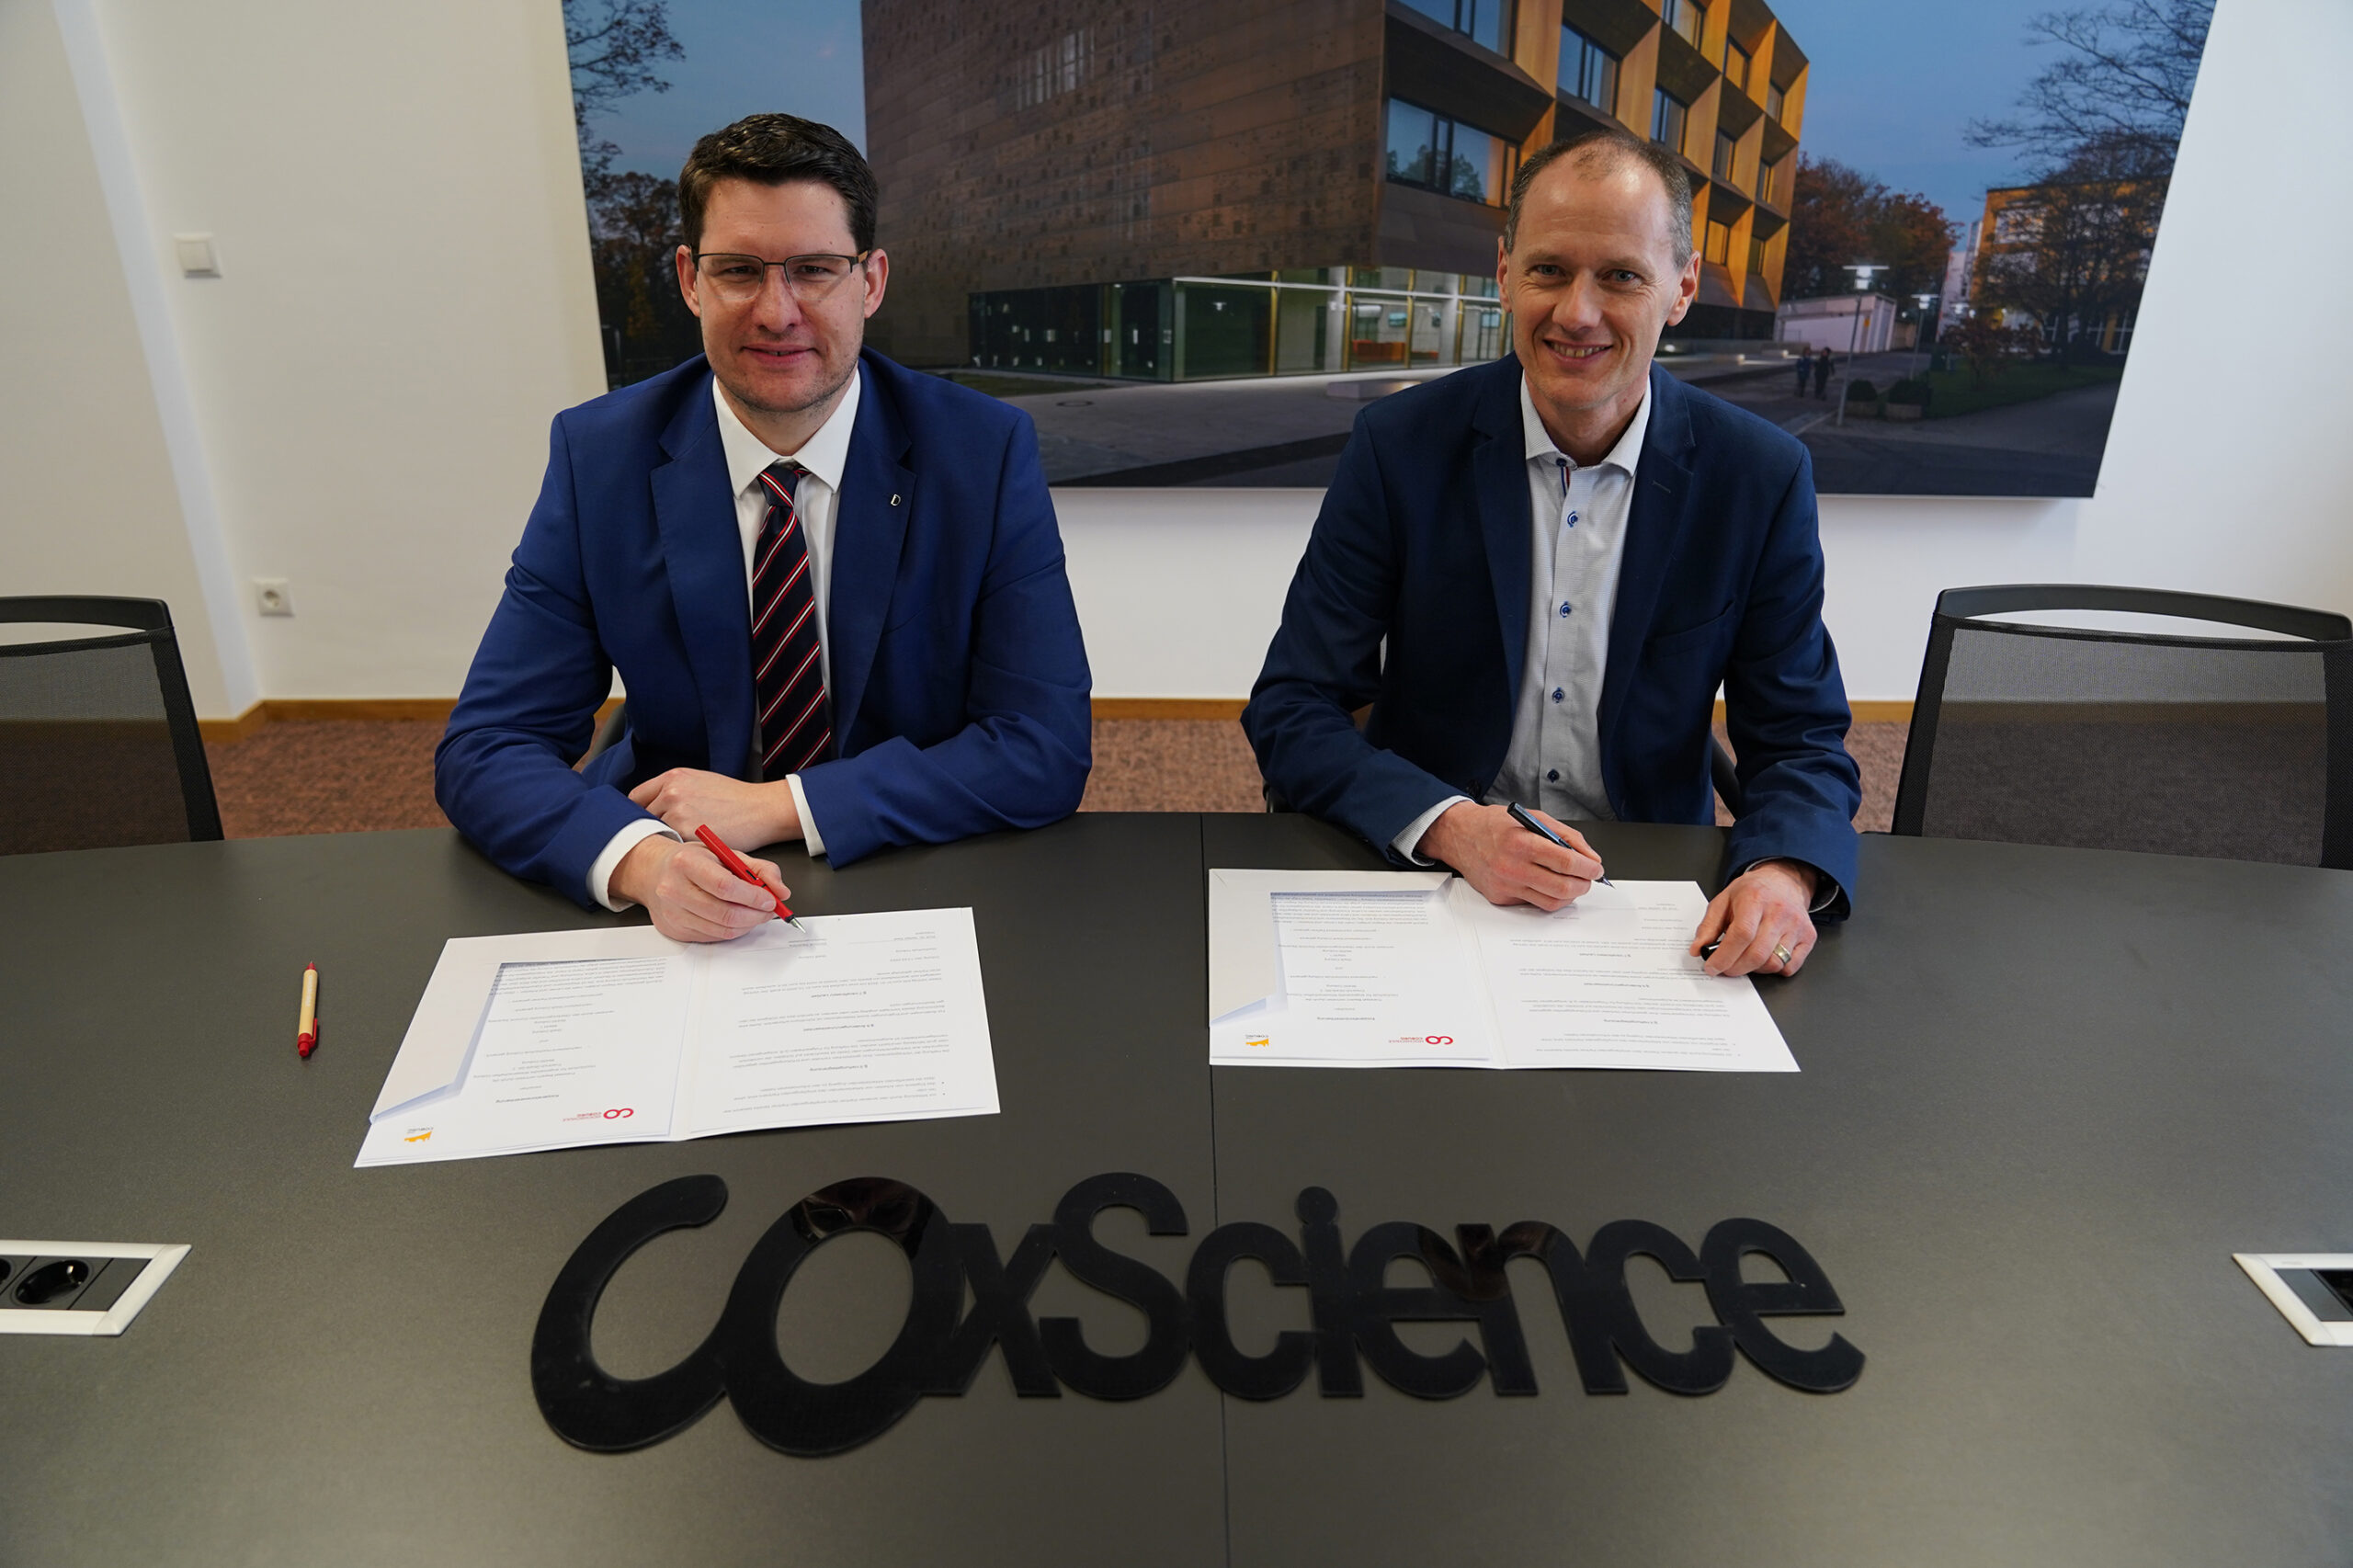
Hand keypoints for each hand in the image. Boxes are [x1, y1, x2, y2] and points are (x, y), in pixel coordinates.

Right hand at [609, 836, 791, 943]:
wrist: (653, 871)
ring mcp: (671, 912)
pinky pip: (712, 937)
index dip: (753, 896)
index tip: (770, 900)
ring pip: (721, 929)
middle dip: (755, 915)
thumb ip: (759, 869)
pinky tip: (736, 919)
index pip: (725, 886)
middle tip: (768, 911)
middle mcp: (673, 889)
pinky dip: (731, 930)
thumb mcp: (724, 853)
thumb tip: (781, 891)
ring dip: (747, 925)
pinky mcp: (673, 930)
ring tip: (755, 914)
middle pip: (724, 913)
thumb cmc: (692, 861)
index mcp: (686, 862)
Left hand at [627, 768, 799, 849]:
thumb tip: (656, 806)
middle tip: (657, 842)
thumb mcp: (701, 782)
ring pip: (657, 835)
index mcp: (673, 777)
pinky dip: (677, 852)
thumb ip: (675, 790)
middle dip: (650, 830)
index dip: (638, 813)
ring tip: (672, 851)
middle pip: (642, 818)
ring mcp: (678, 813)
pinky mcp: (688, 834)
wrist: (763, 809)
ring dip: (663, 843)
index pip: (636, 797)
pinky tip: (686, 855)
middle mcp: (671, 792)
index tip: (642, 825)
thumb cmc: (737, 798)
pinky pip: (672, 847)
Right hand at [1418, 801, 1605, 910]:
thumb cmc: (1495, 825)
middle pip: (1562, 887)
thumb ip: (1565, 836)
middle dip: (1583, 885)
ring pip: (1550, 902)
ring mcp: (1505, 885)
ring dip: (1569, 895)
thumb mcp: (1534, 818)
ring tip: (1571, 883)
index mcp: (1522, 843)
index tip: (1596, 868)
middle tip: (1588, 878)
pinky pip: (1532, 903)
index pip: (1565, 861)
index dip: (1588, 867)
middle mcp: (1512, 867)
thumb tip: (1589, 856)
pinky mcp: (1500, 897)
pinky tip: (1546, 883)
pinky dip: (1546, 895)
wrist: (1460, 836)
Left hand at [1689, 859, 1817, 976]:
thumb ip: (1708, 926)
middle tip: (1725, 968)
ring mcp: (1797, 925)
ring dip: (1754, 969)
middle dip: (1735, 968)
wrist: (1783, 881)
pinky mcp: (1808, 936)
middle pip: (1757, 953)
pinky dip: (1774, 969)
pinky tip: (1764, 957)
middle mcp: (1779, 912)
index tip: (1712, 967)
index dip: (1724, 956)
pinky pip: (1790, 966)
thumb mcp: (1723, 901)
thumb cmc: (1752, 891)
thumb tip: (1697, 950)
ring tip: (1744, 958)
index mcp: (1755, 899)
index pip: (1741, 935)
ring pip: (1774, 963)